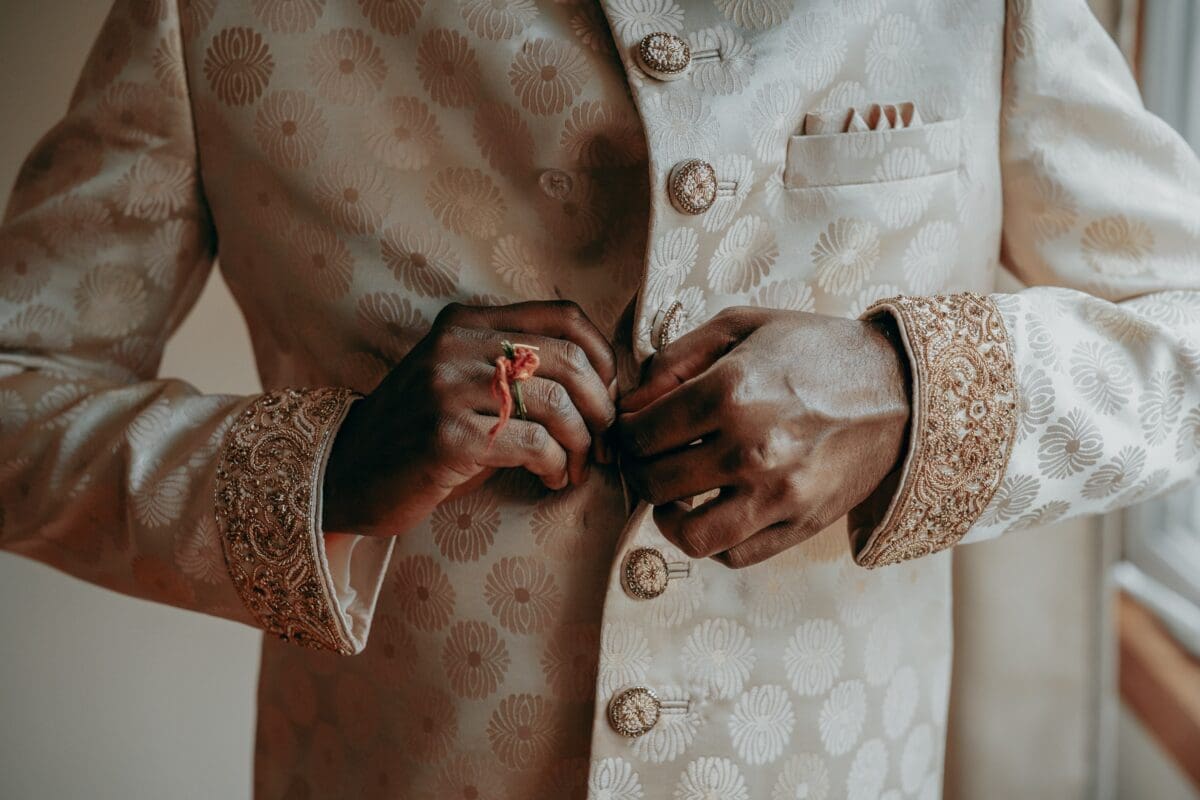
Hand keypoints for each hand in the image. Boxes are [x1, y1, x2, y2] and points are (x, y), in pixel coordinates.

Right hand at [323, 301, 615, 536]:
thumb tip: (602, 382)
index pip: (563, 315)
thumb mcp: (466, 383)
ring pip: (556, 403)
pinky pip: (533, 444)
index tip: (608, 395)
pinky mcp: (448, 437)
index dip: (602, 356)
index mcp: (466, 322)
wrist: (347, 473)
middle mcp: (456, 345)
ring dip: (582, 444)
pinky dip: (556, 465)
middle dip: (601, 408)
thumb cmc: (422, 434)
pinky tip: (551, 479)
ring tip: (577, 468)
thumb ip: (517, 368)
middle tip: (605, 443)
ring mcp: (448, 389)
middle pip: (568, 360)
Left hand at [618, 307, 909, 567]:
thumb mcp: (742, 326)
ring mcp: (777, 493)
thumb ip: (676, 357)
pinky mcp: (800, 524)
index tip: (631, 431)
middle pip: (654, 483)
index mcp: (729, 391)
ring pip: (688, 535)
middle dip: (640, 470)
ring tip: (675, 496)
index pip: (640, 433)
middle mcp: (750, 448)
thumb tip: (632, 400)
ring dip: (668, 518)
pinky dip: (714, 541)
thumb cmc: (814, 351)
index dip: (624, 433)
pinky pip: (733, 556)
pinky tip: (715, 510)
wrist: (898, 389)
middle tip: (648, 460)